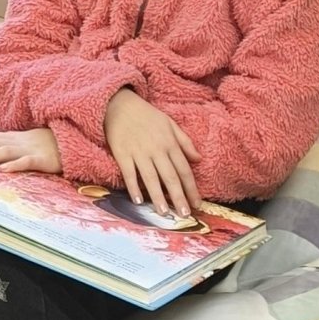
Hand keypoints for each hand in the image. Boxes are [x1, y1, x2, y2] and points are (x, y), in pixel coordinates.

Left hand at [0, 127, 60, 174]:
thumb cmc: (44, 143)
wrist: (71, 141)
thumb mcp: (21, 140)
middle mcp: (17, 141)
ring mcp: (29, 149)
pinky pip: (27, 162)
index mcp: (11, 137)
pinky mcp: (42, 159)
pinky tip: (3, 170)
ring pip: (4, 152)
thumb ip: (2, 141)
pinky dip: (15, 165)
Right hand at [103, 89, 200, 215]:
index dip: (191, 188)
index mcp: (170, 143)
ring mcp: (138, 152)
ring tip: (164, 213)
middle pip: (170, 177)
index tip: (197, 204)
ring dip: (158, 197)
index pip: (184, 169)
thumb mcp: (170, 124)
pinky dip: (133, 187)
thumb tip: (199, 159)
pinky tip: (138, 201)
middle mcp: (156, 149)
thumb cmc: (147, 115)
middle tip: (184, 215)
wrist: (120, 104)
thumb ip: (185, 142)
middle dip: (178, 197)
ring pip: (151, 178)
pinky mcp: (122, 153)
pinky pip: (129, 173)